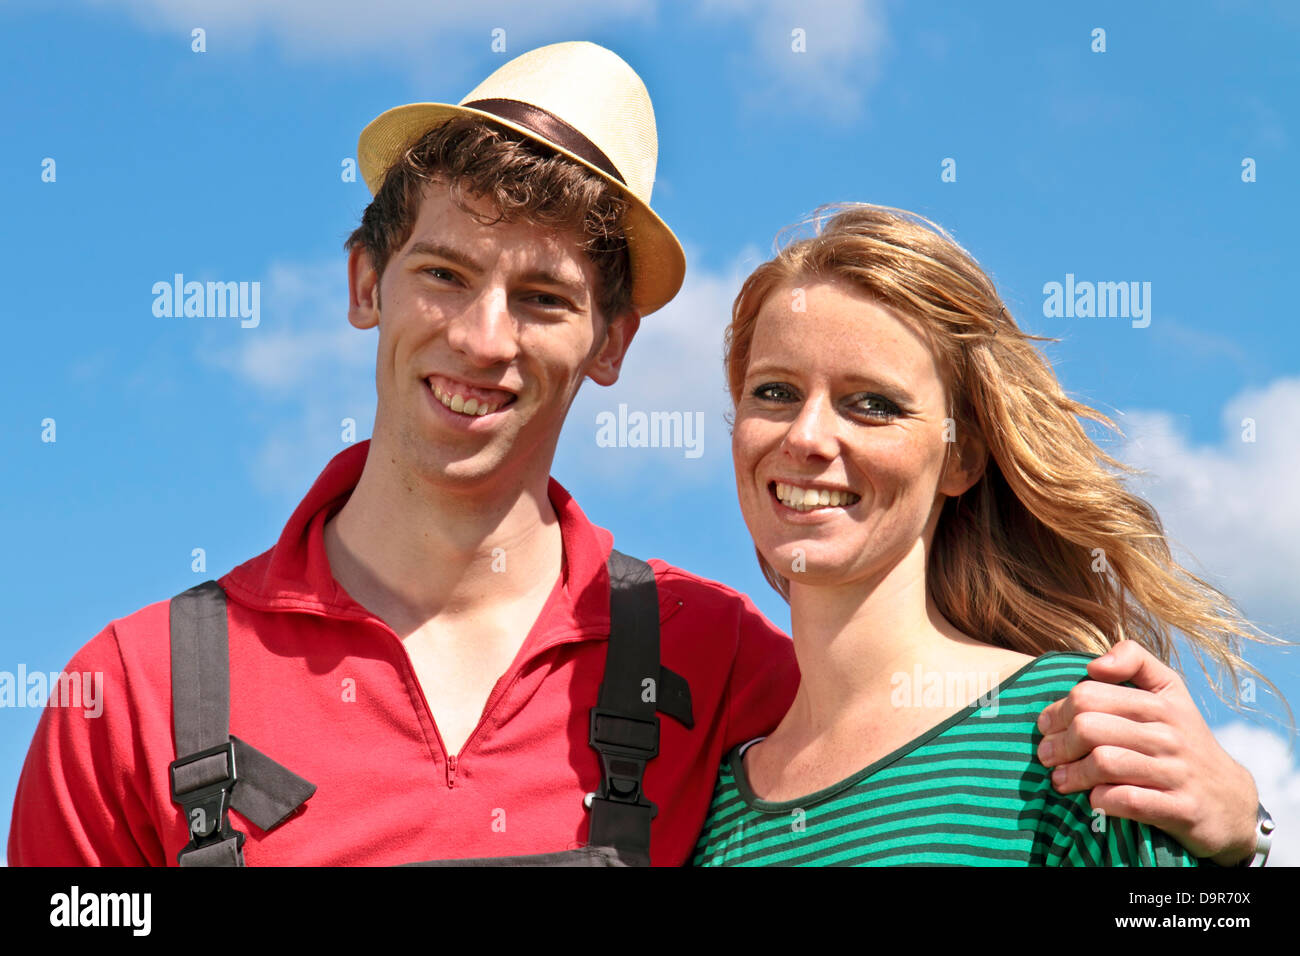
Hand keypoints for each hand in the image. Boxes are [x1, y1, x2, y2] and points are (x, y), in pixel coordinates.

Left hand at [1036, 640, 1258, 864]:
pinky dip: (1100, 800)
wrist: (1231, 801)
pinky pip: (1126, 800)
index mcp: (1161, 702)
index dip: (1058, 710)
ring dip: (1072, 773)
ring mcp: (1176, 772)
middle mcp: (1170, 733)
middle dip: (1058, 743)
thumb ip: (1134, 662)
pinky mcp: (1181, 809)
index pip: (1090, 694)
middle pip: (1089, 727)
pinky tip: (1093, 799)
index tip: (1047, 725)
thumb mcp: (1169, 693)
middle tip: (1046, 756)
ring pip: (1104, 763)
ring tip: (1060, 780)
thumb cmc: (1183, 742)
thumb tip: (1094, 664)